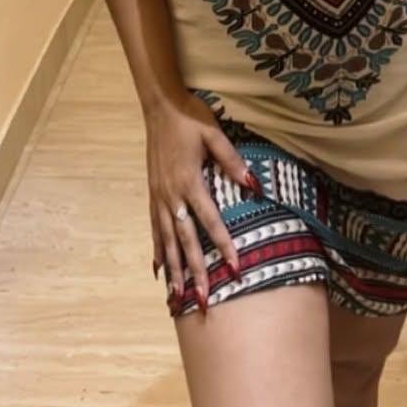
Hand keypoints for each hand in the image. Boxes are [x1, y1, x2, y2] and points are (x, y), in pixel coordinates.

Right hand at [145, 92, 257, 313]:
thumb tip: (253, 183)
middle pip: (185, 240)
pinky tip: (159, 270)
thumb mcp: (215, 135)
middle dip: (196, 272)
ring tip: (177, 297)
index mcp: (190, 181)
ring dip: (174, 270)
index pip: (210, 221)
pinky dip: (157, 251)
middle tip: (204, 300)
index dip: (223, 246)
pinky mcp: (153, 194)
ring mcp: (160, 197)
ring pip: (167, 241)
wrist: (159, 107)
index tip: (234, 269)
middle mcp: (172, 195)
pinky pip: (155, 229)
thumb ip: (232, 161)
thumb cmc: (190, 118)